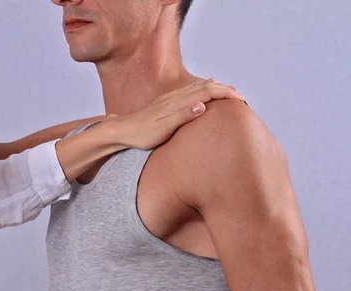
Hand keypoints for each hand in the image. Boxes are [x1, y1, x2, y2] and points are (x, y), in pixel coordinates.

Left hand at [105, 79, 244, 150]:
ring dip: (213, 87)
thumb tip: (202, 105)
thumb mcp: (162, 129)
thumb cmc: (141, 134)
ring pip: (196, 87)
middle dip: (223, 89)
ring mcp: (168, 98)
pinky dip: (200, 88)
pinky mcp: (164, 102)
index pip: (207, 93)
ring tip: (226, 89)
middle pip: (204, 87)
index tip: (240, 99)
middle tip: (239, 95)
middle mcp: (174, 97)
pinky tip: (201, 88)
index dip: (225, 94)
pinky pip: (188, 90)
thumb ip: (182, 116)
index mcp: (177, 102)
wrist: (120, 131)